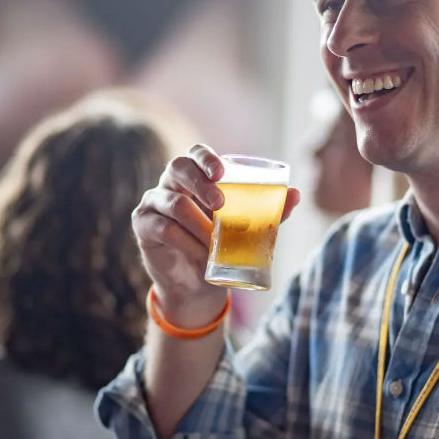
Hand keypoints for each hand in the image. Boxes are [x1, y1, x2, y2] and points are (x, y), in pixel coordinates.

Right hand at [132, 144, 299, 327]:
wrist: (198, 284)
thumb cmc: (221, 247)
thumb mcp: (246, 229)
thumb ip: (267, 211)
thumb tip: (295, 194)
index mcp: (195, 178)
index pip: (194, 154)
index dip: (206, 158)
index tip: (221, 172)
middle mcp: (170, 184)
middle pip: (177, 167)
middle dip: (200, 183)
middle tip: (221, 204)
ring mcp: (153, 203)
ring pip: (173, 203)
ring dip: (198, 223)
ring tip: (215, 241)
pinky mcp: (143, 226)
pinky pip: (164, 229)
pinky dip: (186, 242)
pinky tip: (200, 253)